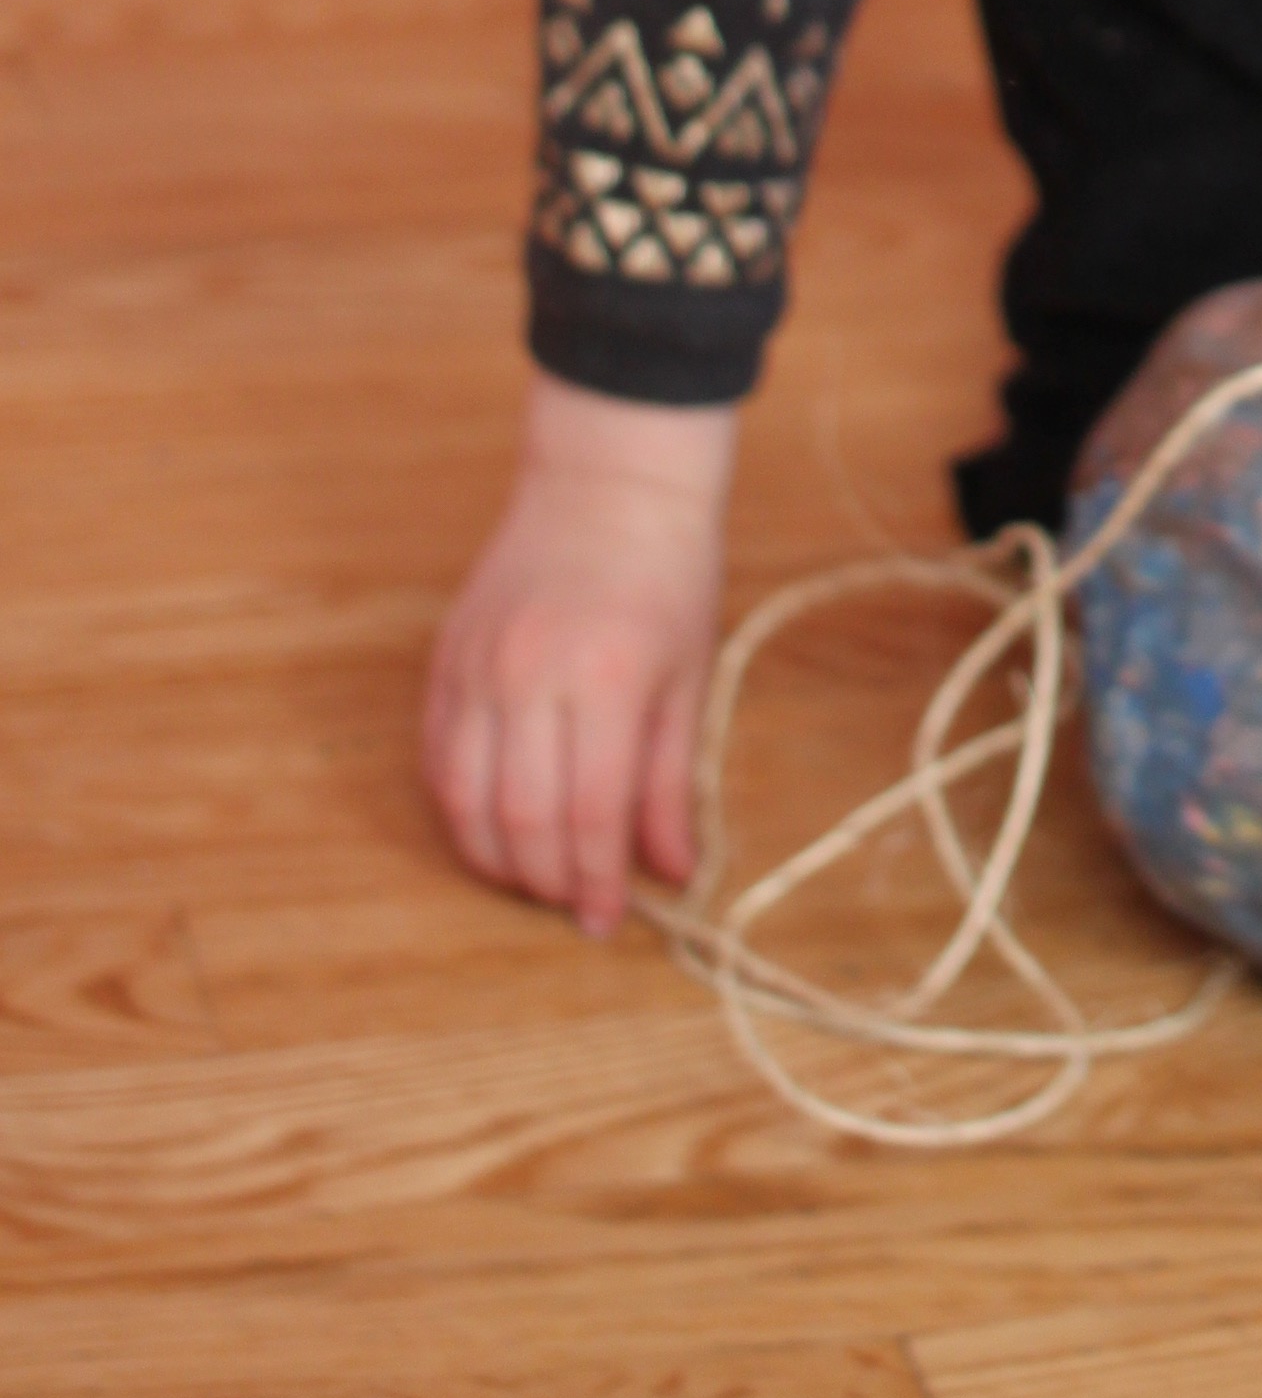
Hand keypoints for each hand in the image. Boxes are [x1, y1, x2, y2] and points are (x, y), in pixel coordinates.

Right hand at [423, 377, 738, 936]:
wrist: (611, 477)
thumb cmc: (669, 571)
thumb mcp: (689, 674)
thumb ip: (669, 779)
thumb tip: (669, 872)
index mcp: (606, 677)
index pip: (587, 814)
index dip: (594, 881)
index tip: (608, 919)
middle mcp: (531, 674)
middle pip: (520, 818)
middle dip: (545, 881)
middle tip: (573, 904)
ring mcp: (478, 663)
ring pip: (461, 798)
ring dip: (493, 856)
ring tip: (532, 876)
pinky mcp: (446, 656)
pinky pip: (435, 755)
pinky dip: (459, 806)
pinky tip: (490, 825)